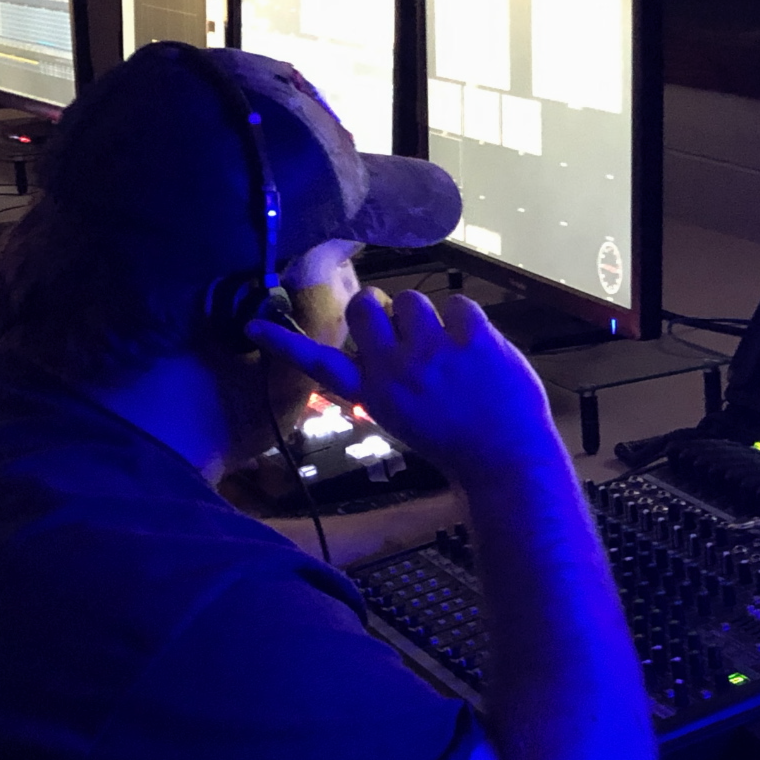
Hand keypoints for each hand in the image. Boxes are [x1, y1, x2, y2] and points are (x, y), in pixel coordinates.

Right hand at [248, 289, 562, 482]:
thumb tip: (379, 345)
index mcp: (375, 394)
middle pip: (366, 306)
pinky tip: (477, 351)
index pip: (320, 364)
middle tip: (405, 334)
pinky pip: (458, 303)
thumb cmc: (455, 441)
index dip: (284, 343)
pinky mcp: (473, 339)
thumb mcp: (402, 420)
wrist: (506, 459)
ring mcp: (434, 352)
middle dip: (383, 313)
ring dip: (428, 319)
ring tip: (448, 351)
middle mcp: (396, 370)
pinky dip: (467, 321)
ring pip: (413, 300)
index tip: (253, 326)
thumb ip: (385, 383)